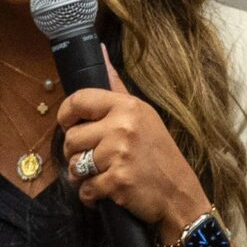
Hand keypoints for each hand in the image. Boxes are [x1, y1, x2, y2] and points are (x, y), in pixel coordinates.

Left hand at [58, 61, 209, 234]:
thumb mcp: (144, 115)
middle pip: (71, 138)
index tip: (69, 125)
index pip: (78, 100)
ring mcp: (120, 154)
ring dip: (83, 176)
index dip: (66, 116)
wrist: (180, 195)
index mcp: (128, 106)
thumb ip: (117, 87)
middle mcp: (123, 126)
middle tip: (95, 159)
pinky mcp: (118, 181)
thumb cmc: (159, 156)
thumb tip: (100, 50)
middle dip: (76, 153)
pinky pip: (85, 189)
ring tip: (103, 175)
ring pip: (75, 165)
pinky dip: (92, 196)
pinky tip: (109, 191)